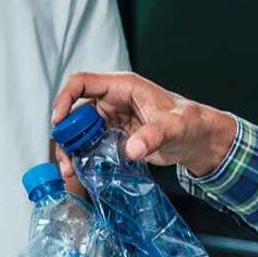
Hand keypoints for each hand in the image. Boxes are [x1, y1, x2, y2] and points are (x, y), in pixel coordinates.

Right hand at [50, 72, 237, 178]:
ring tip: (70, 172)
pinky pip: (91, 145)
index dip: (65, 98)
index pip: (83, 83)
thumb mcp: (175, 127)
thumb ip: (154, 136)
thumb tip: (131, 149)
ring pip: (80, 131)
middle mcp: (112, 100)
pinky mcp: (114, 137)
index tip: (58, 121)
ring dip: (72, 150)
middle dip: (66, 135)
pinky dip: (83, 158)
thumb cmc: (190, 123)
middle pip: (76, 112)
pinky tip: (81, 173)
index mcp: (123, 87)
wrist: (198, 140)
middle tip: (66, 160)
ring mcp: (111, 119)